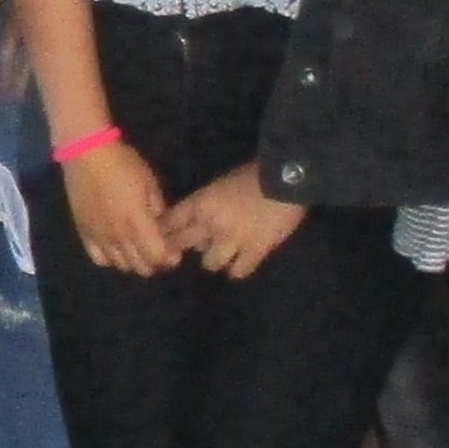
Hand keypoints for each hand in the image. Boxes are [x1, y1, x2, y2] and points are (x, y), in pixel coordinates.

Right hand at [58, 136, 175, 276]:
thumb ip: (158, 208)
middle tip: (158, 250)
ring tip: (138, 248)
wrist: (85, 154)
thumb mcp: (150, 181)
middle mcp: (118, 235)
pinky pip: (99, 259)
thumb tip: (160, 225)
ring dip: (134, 262)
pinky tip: (116, 247)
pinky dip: (111, 259)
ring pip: (121, 266)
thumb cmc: (122, 163)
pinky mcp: (84, 233)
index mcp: (137, 222)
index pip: (158, 256)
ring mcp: (99, 237)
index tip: (174, 251)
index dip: (169, 258)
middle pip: (141, 267)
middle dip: (154, 263)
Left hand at [165, 164, 306, 279]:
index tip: (161, 240)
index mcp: (201, 202)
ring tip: (224, 253)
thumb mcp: (220, 184)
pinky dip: (238, 269)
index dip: (164, 233)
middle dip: (182, 248)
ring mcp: (233, 239)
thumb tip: (194, 222)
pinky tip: (242, 263)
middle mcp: (211, 223)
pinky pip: (238, 272)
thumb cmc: (254, 175)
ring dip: (215, 259)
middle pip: (182, 245)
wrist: (287, 178)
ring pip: (209, 264)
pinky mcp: (256, 250)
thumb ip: (205, 204)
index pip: (169, 222)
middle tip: (189, 250)